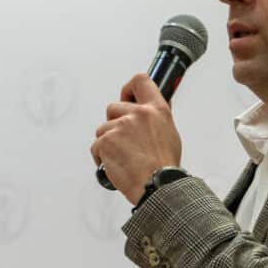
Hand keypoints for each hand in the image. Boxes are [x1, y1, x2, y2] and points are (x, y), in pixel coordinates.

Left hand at [90, 74, 181, 203]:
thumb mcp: (170, 135)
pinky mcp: (106, 141)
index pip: (140, 81)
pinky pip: (96, 146)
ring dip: (108, 143)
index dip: (129, 88)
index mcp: (156, 110)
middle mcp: (137, 114)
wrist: (157, 186)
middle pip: (113, 107)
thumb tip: (152, 110)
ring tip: (124, 159)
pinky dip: (102, 157)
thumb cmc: (165, 167)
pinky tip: (116, 166)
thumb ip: (157, 119)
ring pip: (103, 129)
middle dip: (115, 123)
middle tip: (125, 142)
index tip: (127, 96)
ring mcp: (119, 127)